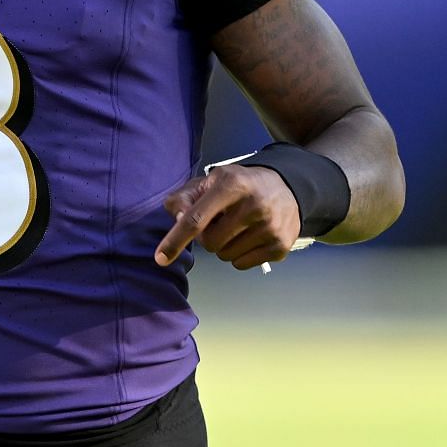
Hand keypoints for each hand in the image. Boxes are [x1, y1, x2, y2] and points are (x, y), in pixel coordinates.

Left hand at [154, 165, 300, 270]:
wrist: (286, 186)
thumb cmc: (239, 185)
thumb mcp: (210, 181)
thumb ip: (185, 197)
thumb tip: (178, 219)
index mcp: (231, 185)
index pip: (196, 219)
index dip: (175, 239)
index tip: (160, 258)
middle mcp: (253, 205)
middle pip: (210, 243)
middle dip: (208, 237)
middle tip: (220, 222)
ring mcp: (269, 227)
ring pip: (225, 256)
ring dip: (224, 246)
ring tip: (237, 227)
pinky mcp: (280, 245)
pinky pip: (241, 264)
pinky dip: (239, 255)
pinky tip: (250, 236)